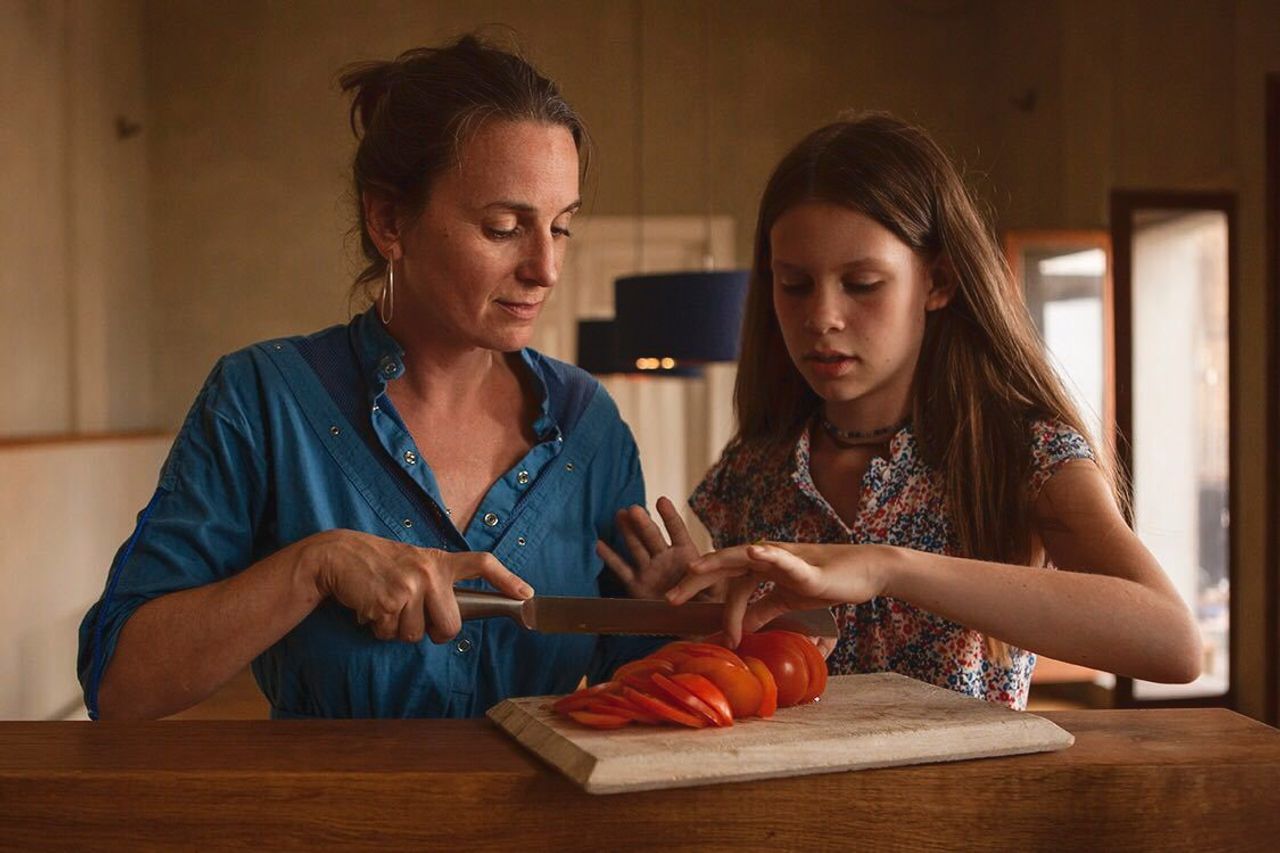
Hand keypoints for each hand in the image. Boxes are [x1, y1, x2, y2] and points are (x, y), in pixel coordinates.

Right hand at [307, 529, 531, 642]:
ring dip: (398, 629)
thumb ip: (436, 586)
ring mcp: (410, 586)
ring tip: (385, 605)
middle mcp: (429, 572)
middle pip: (450, 627)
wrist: (339, 556)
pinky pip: (391, 634)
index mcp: (439, 562)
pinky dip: (379, 628)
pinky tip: (371, 607)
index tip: (526, 594)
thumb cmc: (379, 565)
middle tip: (412, 616)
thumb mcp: (414, 565)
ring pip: (416, 635)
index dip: (506, 579)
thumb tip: (449, 623)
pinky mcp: (389, 600)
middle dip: (433, 632)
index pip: (481, 564)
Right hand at [596, 497, 706, 599]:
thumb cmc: (708, 606)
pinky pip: (622, 570)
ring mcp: (650, 571)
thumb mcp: (716, 594)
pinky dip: (610, 558)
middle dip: (643, 523)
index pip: (677, 532)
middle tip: (634, 509)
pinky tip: (599, 544)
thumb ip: (710, 582)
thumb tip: (700, 572)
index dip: (670, 517)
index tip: (661, 501)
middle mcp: (665, 559)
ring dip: (627, 532)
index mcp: (686, 556)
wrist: (691, 624)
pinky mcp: (637, 586)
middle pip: (652, 537)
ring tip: (619, 515)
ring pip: (636, 547)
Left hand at [666, 542, 890, 646]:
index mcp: (762, 566)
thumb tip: (741, 628)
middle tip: (669, 599)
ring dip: (718, 562)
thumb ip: (763, 610)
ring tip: (694, 569)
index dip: (705, 598)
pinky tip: (754, 553)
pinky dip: (767, 555)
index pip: (725, 580)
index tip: (683, 614)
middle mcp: (767, 557)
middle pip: (724, 565)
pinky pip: (782, 558)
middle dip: (695, 580)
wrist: (865, 574)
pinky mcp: (805, 566)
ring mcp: (785, 558)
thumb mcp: (787, 601)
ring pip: (744, 557)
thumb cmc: (827, 583)